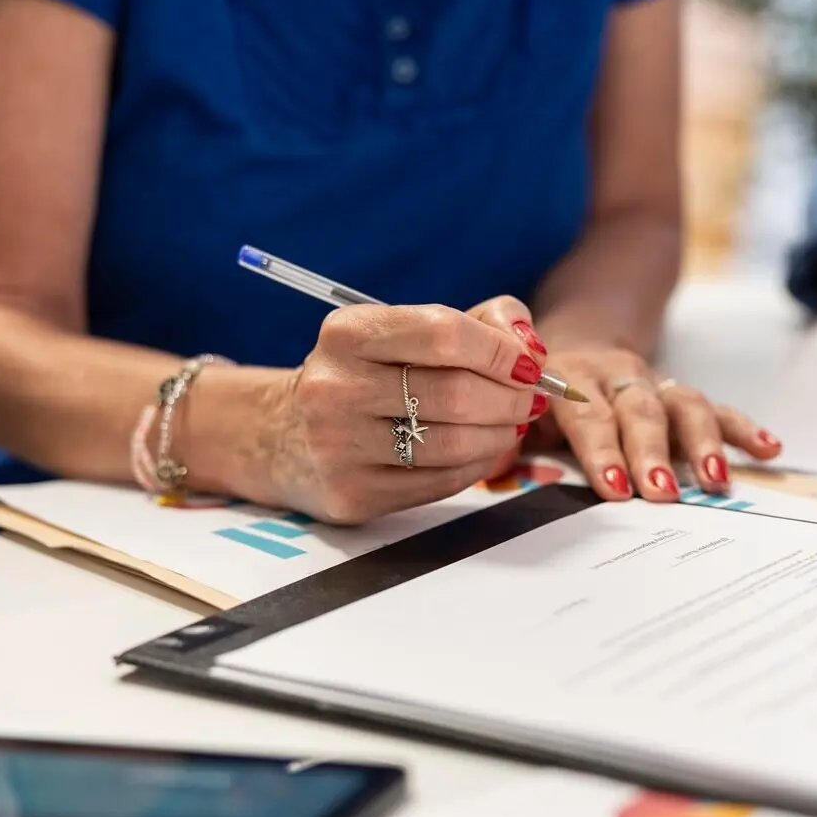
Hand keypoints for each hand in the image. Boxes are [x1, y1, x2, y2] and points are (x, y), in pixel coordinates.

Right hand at [251, 297, 547, 523]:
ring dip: (501, 435)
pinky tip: (483, 451)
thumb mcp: (406, 331)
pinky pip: (441, 483)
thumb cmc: (368, 375)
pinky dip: (477, 466)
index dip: (502, 351)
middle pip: (457, 393)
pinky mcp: (352, 494)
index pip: (446, 333)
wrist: (283, 435)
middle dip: (511, 398)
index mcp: (348, 332)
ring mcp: (338, 445)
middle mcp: (334, 386)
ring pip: (454, 443)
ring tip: (512, 426)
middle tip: (531, 401)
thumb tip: (533, 348)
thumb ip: (481, 322)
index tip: (530, 365)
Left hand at [468, 306, 784, 500]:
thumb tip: (491, 468)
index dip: (601, 452)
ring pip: (684, 403)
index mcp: (567, 379)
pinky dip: (743, 427)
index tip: (616, 489)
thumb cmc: (534, 392)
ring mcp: (653, 382)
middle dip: (652, 454)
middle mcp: (615, 376)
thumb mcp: (511, 409)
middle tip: (663, 495)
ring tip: (716, 482)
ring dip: (702, 442)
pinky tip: (769, 450)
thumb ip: (504, 438)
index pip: (586, 415)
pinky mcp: (679, 392)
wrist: (570, 337)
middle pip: (639, 410)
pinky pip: (716, 406)